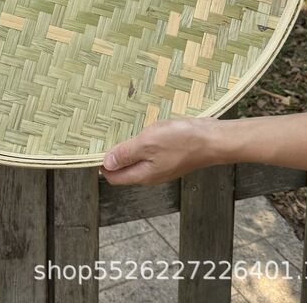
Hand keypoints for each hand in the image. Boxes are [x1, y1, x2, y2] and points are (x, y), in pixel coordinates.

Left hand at [100, 118, 224, 185]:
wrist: (212, 139)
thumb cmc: (181, 141)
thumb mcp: (148, 143)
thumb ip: (126, 154)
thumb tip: (107, 164)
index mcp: (143, 174)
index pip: (114, 177)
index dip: (102, 165)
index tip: (94, 148)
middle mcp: (152, 174)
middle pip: (125, 169)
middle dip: (114, 156)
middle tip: (105, 136)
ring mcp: (163, 165)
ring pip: (138, 159)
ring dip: (128, 148)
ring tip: (122, 131)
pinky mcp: (171, 155)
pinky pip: (150, 152)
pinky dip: (143, 143)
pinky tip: (143, 130)